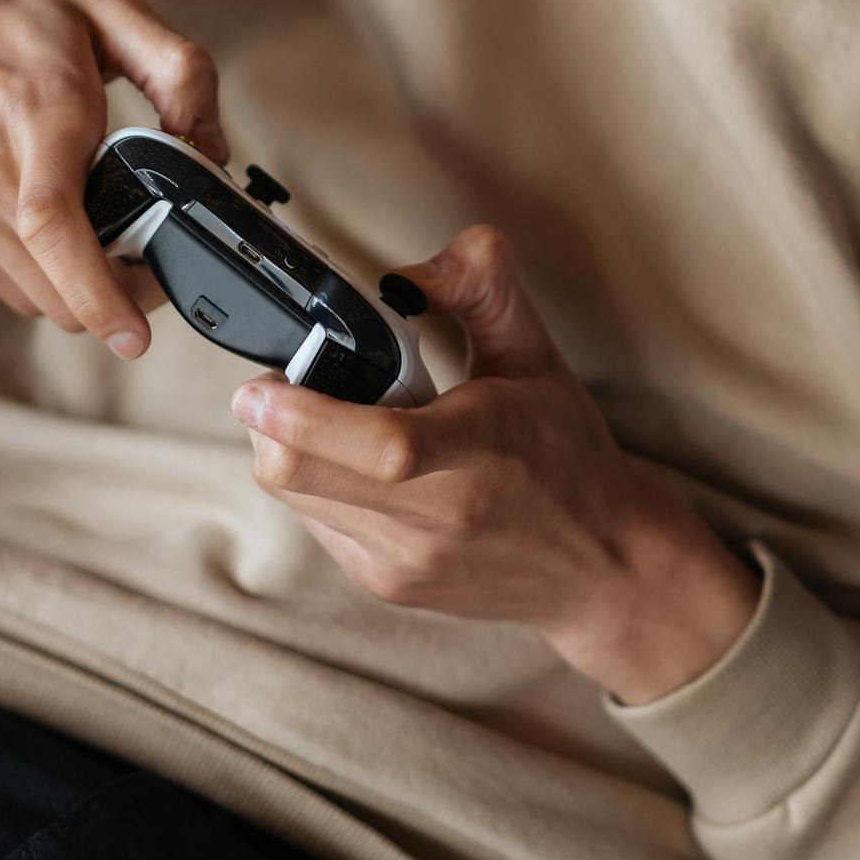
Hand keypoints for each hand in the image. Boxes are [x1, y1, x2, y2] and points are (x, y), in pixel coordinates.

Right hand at [0, 0, 227, 356]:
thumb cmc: (6, 5)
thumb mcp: (112, 12)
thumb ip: (182, 75)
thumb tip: (211, 151)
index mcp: (35, 118)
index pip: (56, 230)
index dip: (101, 296)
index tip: (137, 335)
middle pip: (54, 287)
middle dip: (116, 296)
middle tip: (153, 263)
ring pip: (31, 295)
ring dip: (77, 290)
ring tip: (109, 244)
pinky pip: (0, 280)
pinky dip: (40, 275)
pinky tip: (61, 231)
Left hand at [229, 223, 760, 702]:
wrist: (602, 564)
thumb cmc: (566, 453)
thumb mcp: (535, 353)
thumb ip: (479, 287)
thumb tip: (402, 276)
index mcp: (482, 449)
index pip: (385, 446)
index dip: (306, 415)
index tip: (257, 389)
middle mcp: (438, 519)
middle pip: (300, 473)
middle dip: (272, 419)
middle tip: (291, 381)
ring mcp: (405, 561)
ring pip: (292, 495)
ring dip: (290, 447)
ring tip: (340, 419)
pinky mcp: (385, 584)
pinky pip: (312, 520)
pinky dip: (315, 481)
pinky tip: (357, 464)